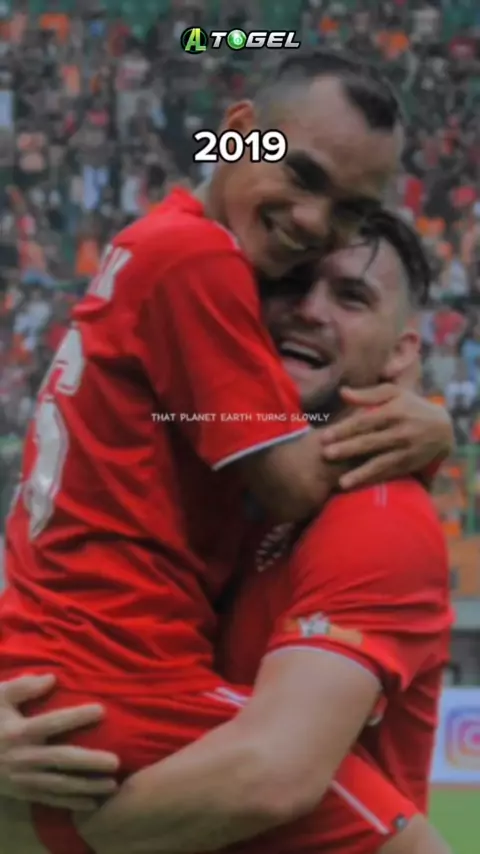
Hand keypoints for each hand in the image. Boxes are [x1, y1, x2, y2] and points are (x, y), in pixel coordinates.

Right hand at [0, 674, 118, 809]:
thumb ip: (23, 687)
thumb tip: (52, 678)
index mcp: (19, 732)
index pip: (52, 723)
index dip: (76, 716)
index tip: (102, 710)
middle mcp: (24, 757)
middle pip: (61, 759)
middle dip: (89, 762)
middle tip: (116, 762)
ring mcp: (24, 778)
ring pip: (59, 785)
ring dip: (86, 786)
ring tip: (112, 785)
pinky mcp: (23, 792)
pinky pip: (49, 799)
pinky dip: (70, 803)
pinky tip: (91, 803)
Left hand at [320, 384, 453, 489]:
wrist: (443, 429)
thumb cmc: (410, 406)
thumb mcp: (393, 393)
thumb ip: (367, 394)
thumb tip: (342, 392)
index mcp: (394, 412)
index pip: (365, 421)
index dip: (344, 429)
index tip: (324, 436)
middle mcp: (400, 432)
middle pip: (370, 442)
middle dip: (347, 449)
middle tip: (326, 455)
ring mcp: (406, 451)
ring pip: (380, 463)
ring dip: (360, 473)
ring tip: (341, 483)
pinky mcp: (409, 466)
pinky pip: (389, 474)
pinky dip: (373, 481)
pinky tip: (357, 487)